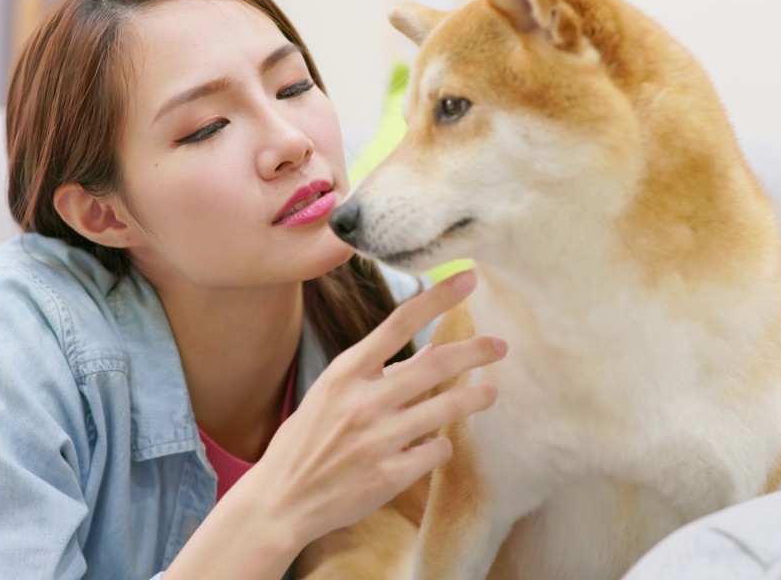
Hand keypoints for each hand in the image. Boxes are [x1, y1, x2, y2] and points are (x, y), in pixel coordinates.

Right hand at [239, 270, 507, 547]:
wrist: (280, 501)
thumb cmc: (305, 442)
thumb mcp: (332, 394)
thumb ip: (377, 373)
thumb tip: (427, 352)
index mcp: (345, 372)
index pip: (399, 322)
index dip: (438, 297)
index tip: (468, 279)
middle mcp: (363, 400)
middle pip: (436, 363)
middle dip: (475, 350)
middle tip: (500, 346)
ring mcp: (377, 439)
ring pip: (446, 408)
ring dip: (475, 398)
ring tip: (490, 393)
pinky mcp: (389, 476)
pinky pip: (436, 451)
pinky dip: (440, 446)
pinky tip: (435, 446)